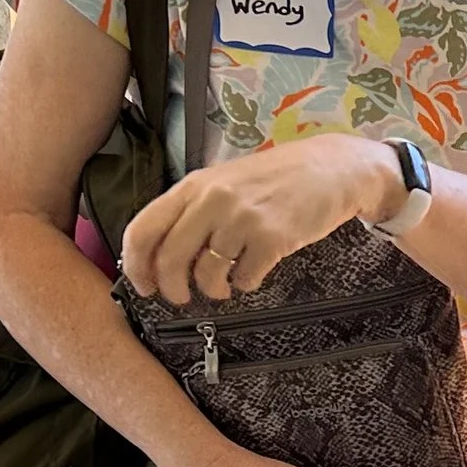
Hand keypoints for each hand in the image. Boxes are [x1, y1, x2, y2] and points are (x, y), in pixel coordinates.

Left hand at [122, 134, 397, 305]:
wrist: (331, 169)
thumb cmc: (276, 178)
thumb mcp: (224, 182)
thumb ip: (192, 210)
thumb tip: (161, 252)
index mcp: (193, 186)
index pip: (144, 228)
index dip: (135, 265)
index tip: (143, 284)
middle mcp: (213, 200)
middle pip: (170, 258)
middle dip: (171, 288)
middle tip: (181, 296)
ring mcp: (242, 219)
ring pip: (207, 274)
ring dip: (212, 289)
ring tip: (223, 286)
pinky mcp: (272, 238)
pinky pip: (245, 278)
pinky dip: (245, 284)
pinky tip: (252, 272)